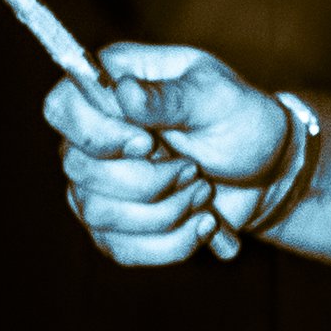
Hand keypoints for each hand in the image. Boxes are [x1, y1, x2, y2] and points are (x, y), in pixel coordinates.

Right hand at [45, 43, 294, 266]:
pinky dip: (171, 242)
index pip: (62, 107)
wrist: (268, 172)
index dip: (96, 133)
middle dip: (147, 180)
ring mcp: (101, 182)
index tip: (148, 143)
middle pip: (78, 168)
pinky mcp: (116, 224)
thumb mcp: (218, 99)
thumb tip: (124, 91)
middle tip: (194, 169)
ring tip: (204, 193)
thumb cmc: (243, 121)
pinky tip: (203, 224)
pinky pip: (120, 247)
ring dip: (164, 211)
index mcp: (117, 83)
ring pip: (97, 213)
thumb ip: (170, 97)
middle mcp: (98, 132)